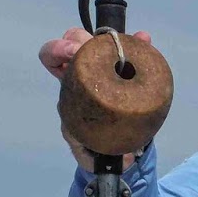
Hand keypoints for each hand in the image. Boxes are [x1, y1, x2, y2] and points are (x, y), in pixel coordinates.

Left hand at [41, 27, 155, 170]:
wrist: (113, 149)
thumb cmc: (94, 146)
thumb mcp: (91, 150)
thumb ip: (98, 150)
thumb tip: (125, 157)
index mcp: (69, 86)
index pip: (52, 58)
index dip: (57, 51)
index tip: (72, 55)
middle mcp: (83, 72)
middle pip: (74, 40)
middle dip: (81, 39)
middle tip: (96, 49)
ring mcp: (104, 68)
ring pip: (100, 41)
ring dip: (113, 39)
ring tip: (129, 43)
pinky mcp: (126, 70)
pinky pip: (130, 51)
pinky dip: (138, 43)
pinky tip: (144, 39)